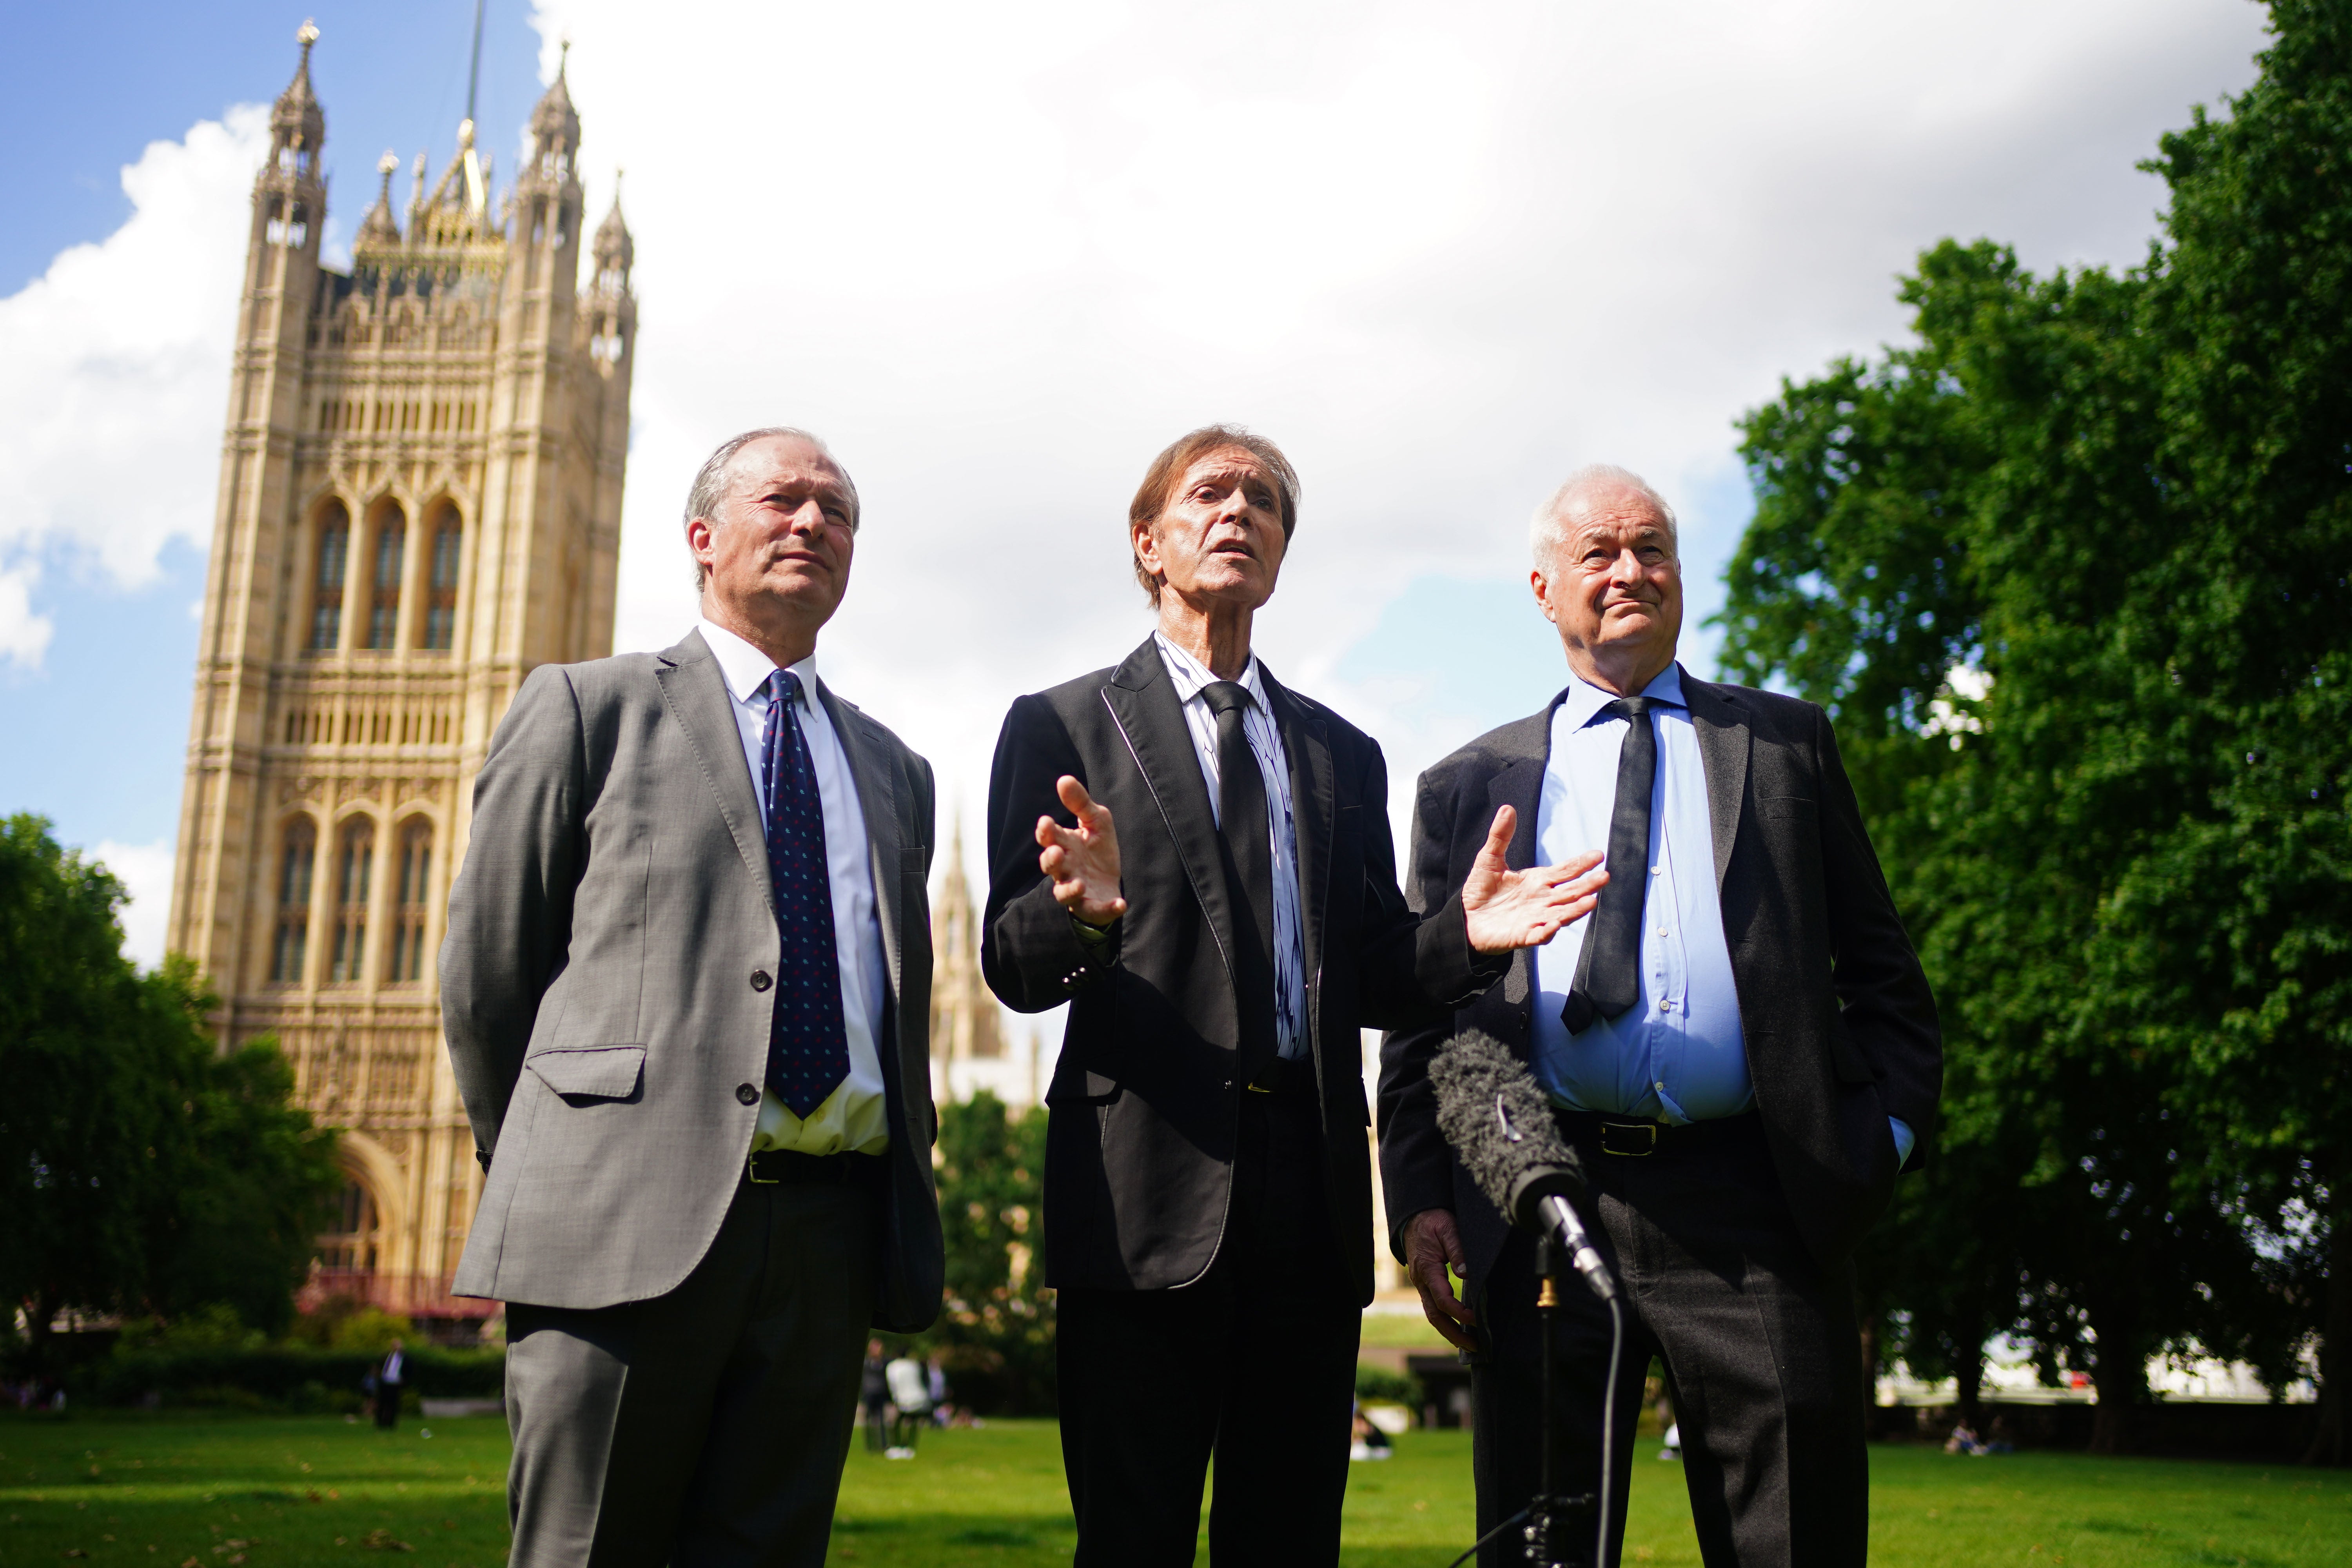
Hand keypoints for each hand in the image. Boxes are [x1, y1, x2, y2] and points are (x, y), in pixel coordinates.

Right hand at [1037, 776, 1125, 926]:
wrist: (1110, 879)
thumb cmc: (1097, 848)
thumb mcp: (1095, 820)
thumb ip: (1080, 802)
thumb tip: (1063, 779)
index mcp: (1064, 845)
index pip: (1049, 838)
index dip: (1045, 832)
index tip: (1046, 822)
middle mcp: (1065, 869)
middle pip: (1050, 866)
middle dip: (1050, 859)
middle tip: (1055, 852)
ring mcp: (1075, 889)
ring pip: (1064, 893)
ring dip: (1069, 889)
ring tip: (1079, 884)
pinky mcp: (1091, 907)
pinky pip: (1094, 910)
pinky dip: (1106, 910)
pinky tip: (1120, 903)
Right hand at [1405, 1208, 1477, 1350]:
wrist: (1415, 1218)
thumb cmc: (1434, 1222)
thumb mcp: (1447, 1229)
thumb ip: (1457, 1250)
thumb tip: (1466, 1274)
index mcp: (1427, 1269)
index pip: (1442, 1299)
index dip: (1459, 1312)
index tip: (1476, 1319)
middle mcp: (1421, 1281)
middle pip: (1434, 1316)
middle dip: (1454, 1333)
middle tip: (1475, 1346)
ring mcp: (1421, 1285)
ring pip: (1432, 1315)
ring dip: (1450, 1332)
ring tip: (1470, 1345)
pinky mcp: (1425, 1285)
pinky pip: (1433, 1308)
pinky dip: (1445, 1322)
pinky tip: (1459, 1329)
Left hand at [1460, 805, 1607, 953]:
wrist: (1465, 918)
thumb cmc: (1481, 890)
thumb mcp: (1489, 858)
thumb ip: (1500, 836)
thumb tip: (1507, 808)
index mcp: (1538, 881)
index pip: (1565, 871)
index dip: (1581, 863)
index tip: (1599, 855)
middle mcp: (1542, 900)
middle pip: (1570, 892)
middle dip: (1588, 885)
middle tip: (1605, 877)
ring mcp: (1535, 918)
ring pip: (1562, 914)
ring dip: (1576, 909)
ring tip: (1591, 901)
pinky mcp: (1522, 935)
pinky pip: (1538, 935)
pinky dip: (1547, 931)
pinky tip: (1555, 925)